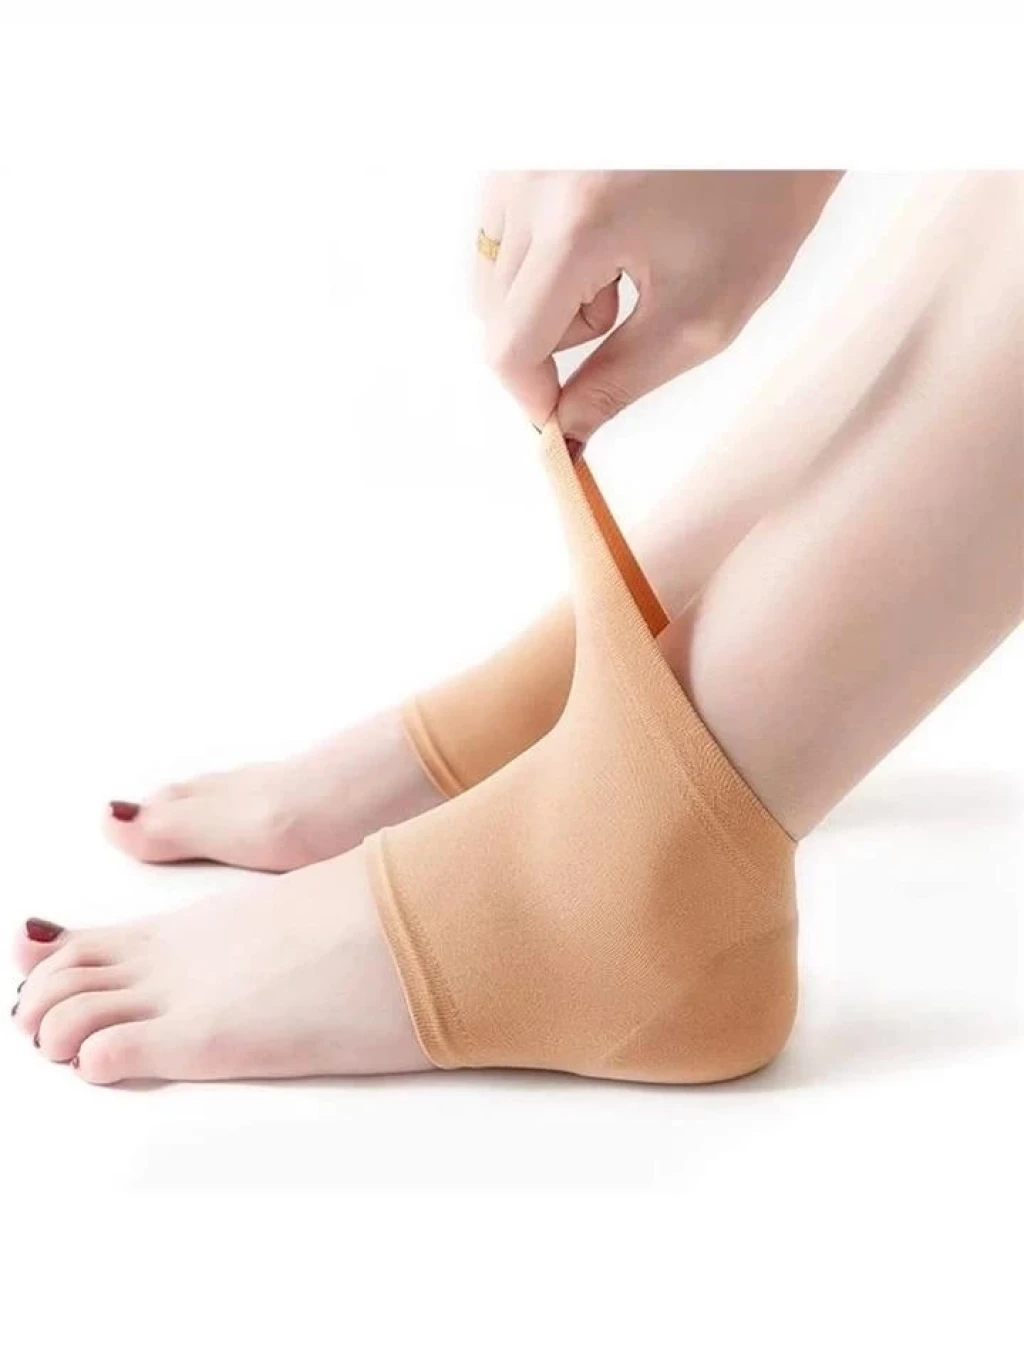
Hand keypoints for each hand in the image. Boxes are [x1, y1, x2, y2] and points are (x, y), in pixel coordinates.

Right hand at [475, 170, 842, 445]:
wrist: (772, 109)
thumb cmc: (757, 200)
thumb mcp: (701, 316)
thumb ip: (620, 384)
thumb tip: (564, 432)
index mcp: (578, 223)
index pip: (509, 346)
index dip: (532, 395)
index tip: (563, 413)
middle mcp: (531, 179)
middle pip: (497, 315)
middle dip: (558, 333)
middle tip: (629, 299)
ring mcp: (518, 151)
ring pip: (492, 275)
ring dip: (546, 292)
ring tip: (619, 257)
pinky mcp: (518, 139)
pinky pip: (497, 228)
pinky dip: (539, 250)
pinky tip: (597, 223)